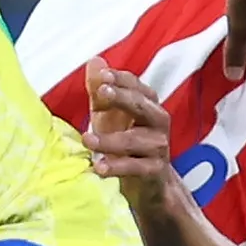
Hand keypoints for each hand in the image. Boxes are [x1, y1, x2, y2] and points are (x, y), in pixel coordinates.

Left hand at [80, 56, 178, 204]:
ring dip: (110, 140)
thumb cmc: (126, 145)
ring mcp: (158, 146)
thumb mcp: (109, 116)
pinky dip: (117, 167)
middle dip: (122, 97)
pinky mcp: (155, 171)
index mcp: (147, 104)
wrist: (148, 184)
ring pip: (134, 140)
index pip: (135, 86)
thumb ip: (100, 92)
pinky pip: (136, 167)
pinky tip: (100, 167)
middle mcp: (157, 121)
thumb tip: (95, 61)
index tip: (101, 76)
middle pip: (141, 105)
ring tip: (87, 139)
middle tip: (101, 93)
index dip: (119, 80)